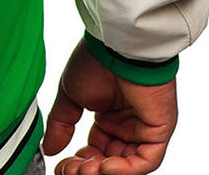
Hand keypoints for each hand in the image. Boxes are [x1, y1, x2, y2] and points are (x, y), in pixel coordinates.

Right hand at [41, 36, 177, 174]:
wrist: (115, 46)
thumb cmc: (95, 60)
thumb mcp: (70, 95)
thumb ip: (61, 123)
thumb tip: (49, 147)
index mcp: (108, 115)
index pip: (96, 148)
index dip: (79, 161)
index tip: (62, 165)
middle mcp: (127, 123)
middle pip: (109, 160)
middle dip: (88, 169)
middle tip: (70, 170)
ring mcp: (143, 128)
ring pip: (126, 164)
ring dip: (103, 171)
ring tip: (84, 169)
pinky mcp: (159, 131)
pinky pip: (145, 161)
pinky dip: (125, 170)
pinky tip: (104, 166)